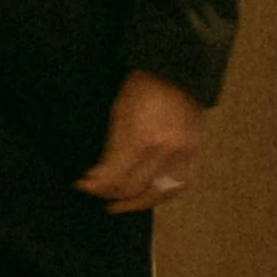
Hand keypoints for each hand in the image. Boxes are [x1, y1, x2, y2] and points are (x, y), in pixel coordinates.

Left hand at [76, 70, 205, 214]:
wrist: (176, 72)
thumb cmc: (143, 86)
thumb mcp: (119, 113)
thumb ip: (111, 149)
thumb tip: (97, 177)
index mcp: (143, 137)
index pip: (115, 176)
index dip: (96, 185)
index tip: (83, 185)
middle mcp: (165, 151)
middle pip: (133, 187)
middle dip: (110, 192)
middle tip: (97, 191)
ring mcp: (182, 154)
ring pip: (157, 194)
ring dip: (135, 203)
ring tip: (118, 204)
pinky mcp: (193, 154)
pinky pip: (177, 186)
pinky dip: (159, 196)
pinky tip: (144, 197)